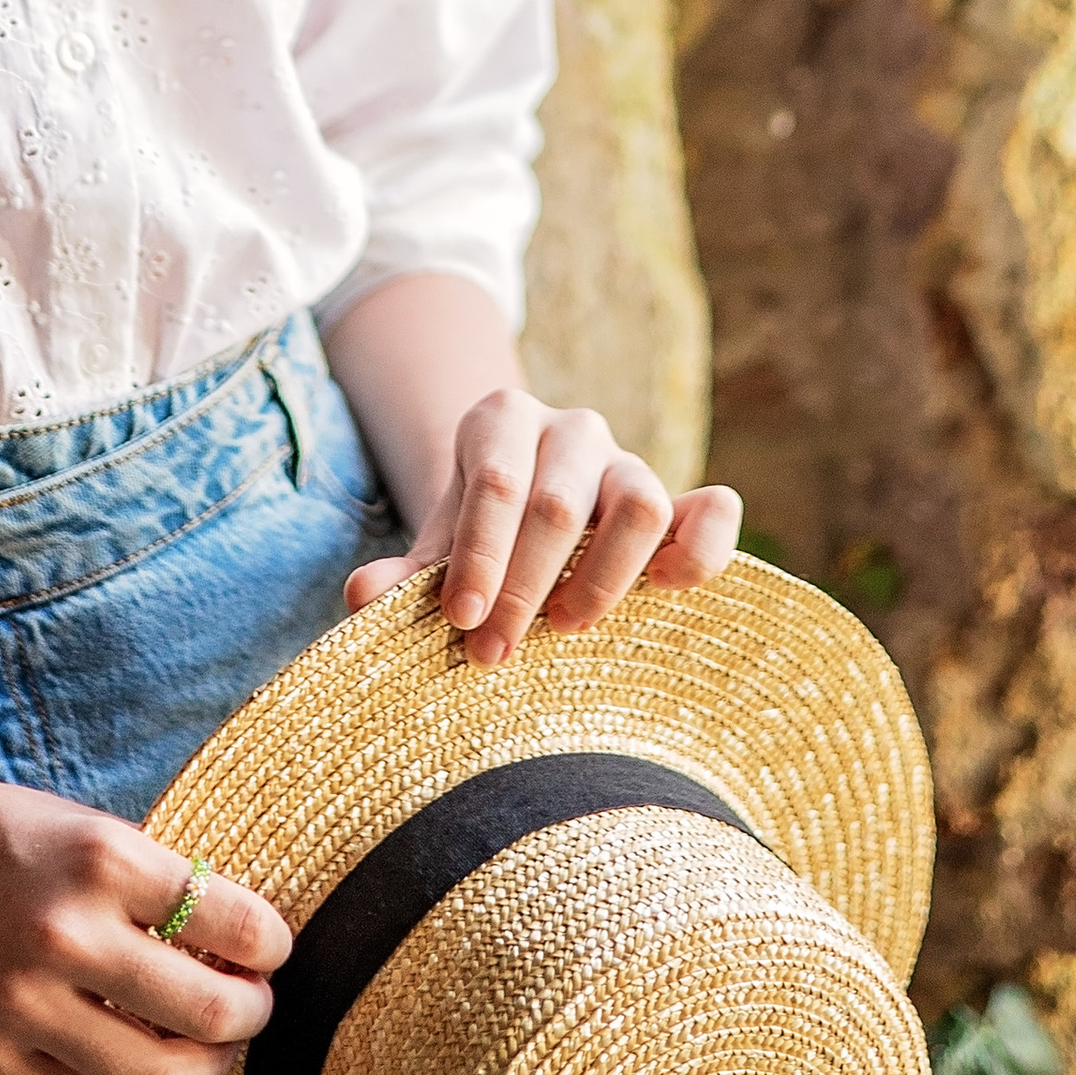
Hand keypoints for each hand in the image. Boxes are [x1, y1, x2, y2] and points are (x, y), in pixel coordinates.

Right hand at [0, 770, 291, 1074]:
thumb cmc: (1, 838)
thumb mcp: (90, 832)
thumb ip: (159, 889)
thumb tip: (243, 953)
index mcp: (102, 860)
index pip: (233, 921)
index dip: (272, 944)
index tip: (270, 950)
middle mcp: (63, 933)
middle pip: (206, 1010)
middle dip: (251, 1014)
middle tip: (253, 1006)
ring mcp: (20, 1004)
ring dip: (206, 1070)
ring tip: (212, 1049)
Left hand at [343, 388, 740, 665]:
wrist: (523, 510)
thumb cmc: (475, 535)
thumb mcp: (433, 548)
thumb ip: (400, 574)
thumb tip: (363, 595)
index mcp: (501, 420)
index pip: (496, 482)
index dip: (480, 555)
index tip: (462, 619)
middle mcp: (572, 429)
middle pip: (558, 503)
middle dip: (524, 587)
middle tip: (494, 654)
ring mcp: (631, 460)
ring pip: (639, 503)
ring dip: (603, 577)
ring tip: (565, 628)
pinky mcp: (681, 498)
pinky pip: (713, 510)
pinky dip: (703, 550)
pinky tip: (668, 590)